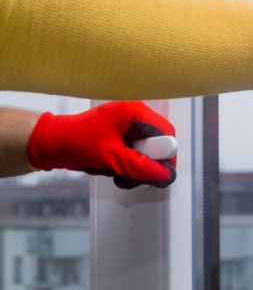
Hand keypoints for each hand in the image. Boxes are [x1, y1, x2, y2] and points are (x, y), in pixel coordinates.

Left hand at [26, 101, 176, 188]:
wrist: (50, 144)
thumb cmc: (75, 142)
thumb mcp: (111, 157)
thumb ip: (140, 166)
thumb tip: (165, 175)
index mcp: (135, 112)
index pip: (166, 133)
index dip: (165, 155)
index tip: (157, 173)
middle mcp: (134, 117)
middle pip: (158, 144)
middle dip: (147, 165)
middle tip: (135, 177)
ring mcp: (128, 128)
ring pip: (148, 153)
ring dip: (136, 170)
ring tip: (119, 176)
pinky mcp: (122, 138)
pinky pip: (136, 155)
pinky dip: (128, 168)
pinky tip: (114, 172)